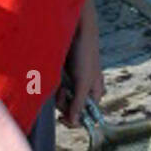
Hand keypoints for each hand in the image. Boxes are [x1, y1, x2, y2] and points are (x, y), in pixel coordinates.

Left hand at [57, 0, 104, 128]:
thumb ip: (79, 103)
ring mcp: (73, 80)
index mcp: (95, 91)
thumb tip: (75, 122)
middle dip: (64, 103)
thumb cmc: (84, 53)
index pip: (87, 115)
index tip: (63, 118)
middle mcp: (85, 88)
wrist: (75, 28)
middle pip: (72, 108)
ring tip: (59, 81)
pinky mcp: (63, 73)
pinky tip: (56, 74)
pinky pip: (56, 86)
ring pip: (63, 98)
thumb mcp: (83, 81)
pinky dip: (54, 84)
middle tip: (62, 92)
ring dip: (58, 93)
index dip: (75, 118)